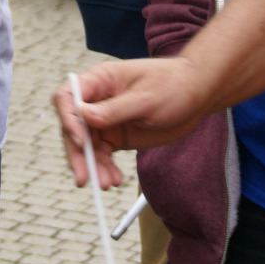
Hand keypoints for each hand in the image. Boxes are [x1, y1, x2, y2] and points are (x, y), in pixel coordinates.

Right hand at [54, 58, 209, 189]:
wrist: (195, 95)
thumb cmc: (173, 85)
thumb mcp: (146, 98)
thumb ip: (114, 109)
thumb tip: (82, 114)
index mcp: (101, 79)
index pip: (69, 96)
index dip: (68, 117)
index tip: (79, 140)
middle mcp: (97, 99)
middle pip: (73, 126)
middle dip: (77, 152)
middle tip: (85, 177)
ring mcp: (105, 118)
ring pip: (86, 145)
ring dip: (92, 166)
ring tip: (106, 184)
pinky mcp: (115, 135)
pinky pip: (102, 154)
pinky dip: (104, 168)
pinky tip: (114, 179)